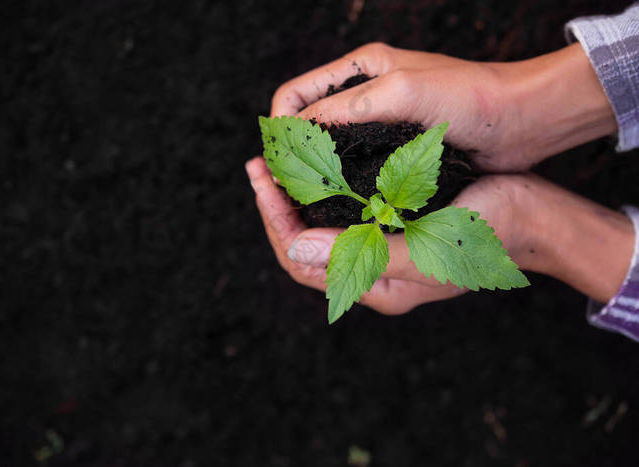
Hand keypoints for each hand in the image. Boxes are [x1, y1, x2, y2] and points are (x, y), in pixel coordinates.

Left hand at [246, 157, 633, 315]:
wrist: (533, 216)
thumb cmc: (487, 233)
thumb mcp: (422, 249)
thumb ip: (359, 254)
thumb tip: (295, 246)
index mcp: (376, 288)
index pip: (304, 262)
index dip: (277, 222)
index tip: (262, 183)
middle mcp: (372, 272)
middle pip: (305, 245)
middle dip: (277, 207)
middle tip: (258, 167)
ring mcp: (381, 248)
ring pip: (322, 227)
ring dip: (296, 197)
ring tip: (275, 164)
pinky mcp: (393, 224)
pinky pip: (344, 212)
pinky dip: (323, 190)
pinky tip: (313, 167)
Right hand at [271, 42, 616, 171]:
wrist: (524, 119)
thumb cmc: (470, 96)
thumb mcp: (403, 92)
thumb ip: (348, 106)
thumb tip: (299, 130)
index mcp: (360, 70)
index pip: (295, 95)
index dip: (280, 127)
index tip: (277, 162)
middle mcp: (366, 96)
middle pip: (308, 124)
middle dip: (292, 154)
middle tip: (284, 189)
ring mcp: (382, 124)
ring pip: (330, 148)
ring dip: (316, 171)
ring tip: (307, 201)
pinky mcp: (398, 150)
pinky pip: (357, 166)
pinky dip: (343, 182)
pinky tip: (341, 203)